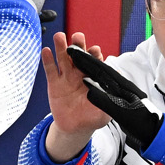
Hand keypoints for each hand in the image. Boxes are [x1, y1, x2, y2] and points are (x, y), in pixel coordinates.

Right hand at [40, 32, 109, 159]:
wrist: (76, 128)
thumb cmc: (92, 117)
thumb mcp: (105, 112)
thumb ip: (110, 101)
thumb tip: (117, 91)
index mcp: (93, 77)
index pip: (94, 62)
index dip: (94, 55)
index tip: (95, 50)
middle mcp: (79, 73)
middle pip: (78, 55)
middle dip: (78, 45)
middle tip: (78, 37)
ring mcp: (66, 77)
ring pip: (63, 59)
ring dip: (61, 47)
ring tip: (59, 36)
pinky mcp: (54, 84)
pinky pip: (51, 70)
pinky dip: (48, 60)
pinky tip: (46, 51)